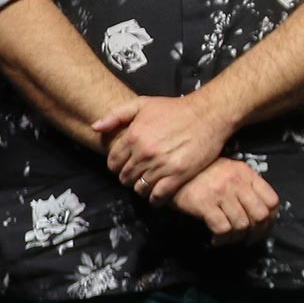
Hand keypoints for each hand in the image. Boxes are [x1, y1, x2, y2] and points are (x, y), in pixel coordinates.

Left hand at [93, 93, 233, 199]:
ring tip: (148, 183)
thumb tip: (95, 127)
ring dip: (141, 188)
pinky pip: (158, 196)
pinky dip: (155, 199)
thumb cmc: (175, 109)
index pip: (113, 162)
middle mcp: (145, 153)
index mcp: (134, 136)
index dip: (117, 166)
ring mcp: (161, 165)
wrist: (208, 114)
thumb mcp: (143, 104)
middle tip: (137, 174)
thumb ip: (116, 115)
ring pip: (140, 188)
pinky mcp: (178, 175)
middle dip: (128, 177)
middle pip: (125, 177)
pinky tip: (157, 195)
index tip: (124, 166)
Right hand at [170, 158, 279, 245]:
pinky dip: (222, 239)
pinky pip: (223, 229)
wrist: (173, 173)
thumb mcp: (230, 172)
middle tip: (247, 239)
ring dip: (237, 238)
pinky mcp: (205, 204)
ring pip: (242, 225)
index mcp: (247, 174)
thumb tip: (262, 213)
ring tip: (228, 239)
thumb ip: (246, 187)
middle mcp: (237, 182)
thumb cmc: (203, 174)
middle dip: (257, 233)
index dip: (271, 219)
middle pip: (261, 215)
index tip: (262, 228)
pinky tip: (216, 240)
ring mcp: (221, 193)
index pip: (272, 200)